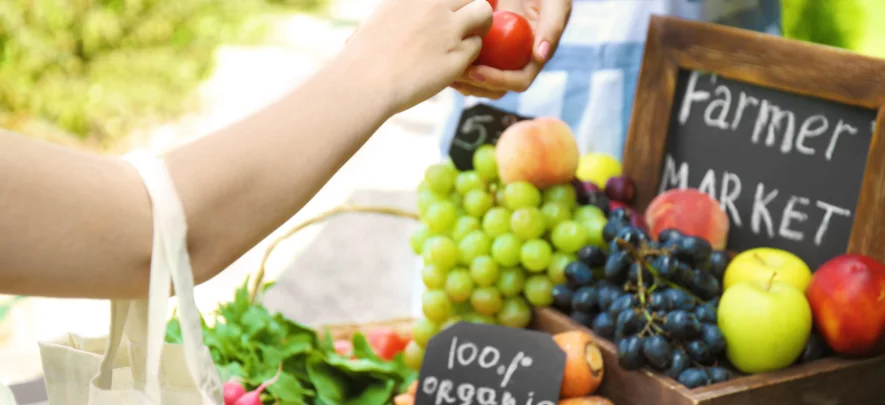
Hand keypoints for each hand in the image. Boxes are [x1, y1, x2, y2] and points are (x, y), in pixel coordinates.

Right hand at [340, 0, 492, 112]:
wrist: (364, 81)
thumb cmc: (365, 55)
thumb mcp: (384, 15)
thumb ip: (406, 8)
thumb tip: (413, 10)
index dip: (457, 1)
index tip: (454, 9)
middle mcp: (434, 5)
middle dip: (473, 6)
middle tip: (467, 23)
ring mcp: (447, 30)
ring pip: (484, 13)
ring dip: (480, 26)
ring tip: (467, 40)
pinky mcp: (456, 56)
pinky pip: (476, 47)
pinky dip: (469, 54)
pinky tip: (455, 62)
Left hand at [451, 0, 570, 98]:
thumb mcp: (555, 2)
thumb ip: (553, 26)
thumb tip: (540, 56)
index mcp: (535, 56)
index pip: (518, 81)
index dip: (497, 81)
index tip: (477, 71)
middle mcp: (517, 60)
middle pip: (497, 88)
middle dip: (476, 86)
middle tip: (455, 75)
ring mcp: (500, 55)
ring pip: (481, 81)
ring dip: (464, 82)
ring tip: (446, 73)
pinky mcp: (484, 45)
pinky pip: (469, 61)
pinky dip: (456, 64)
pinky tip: (441, 57)